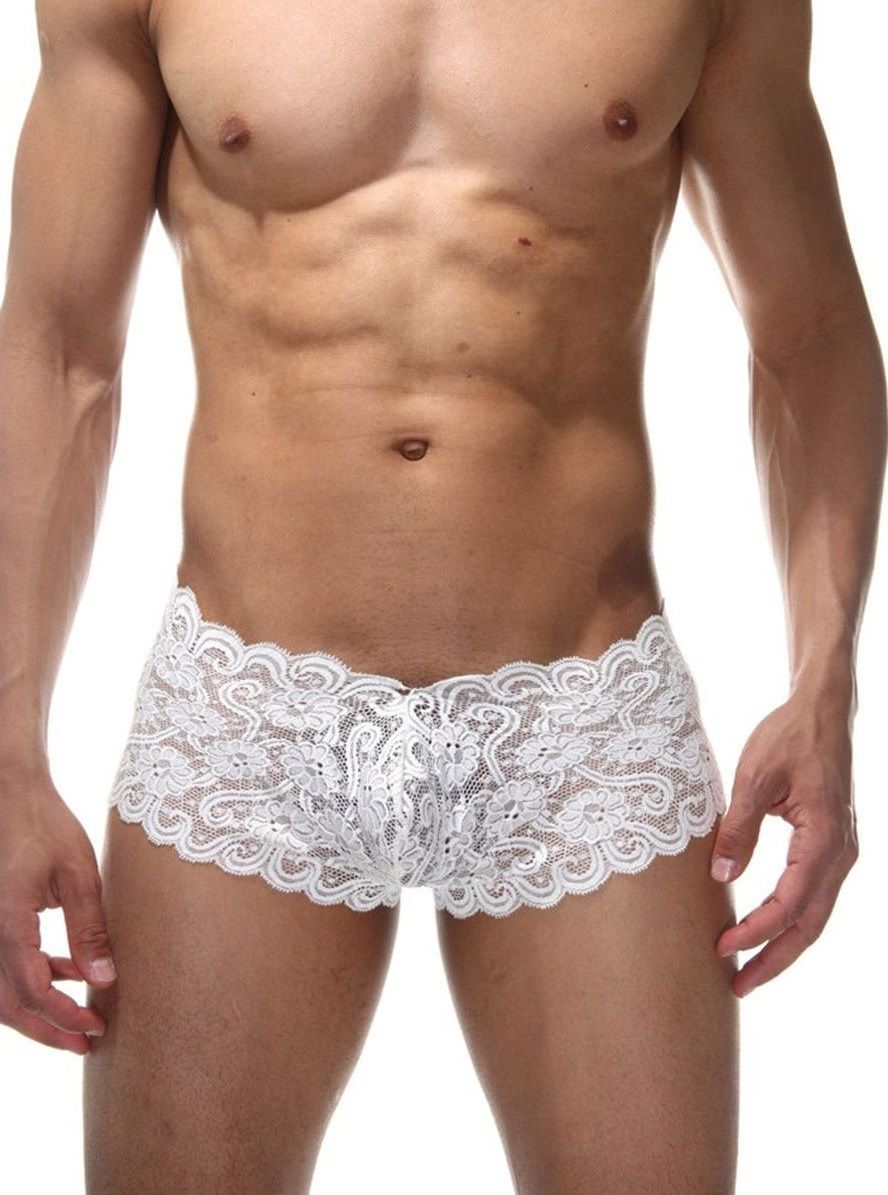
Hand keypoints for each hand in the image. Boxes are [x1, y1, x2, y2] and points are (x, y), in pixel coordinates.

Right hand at [0, 772, 115, 1052]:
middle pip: (7, 1004)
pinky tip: (68, 973)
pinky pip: (2, 967)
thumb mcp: (78, 872)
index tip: (95, 1029)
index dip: (62, 1015)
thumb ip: (90, 928)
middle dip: (46, 1029)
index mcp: (6, 921)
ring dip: (37, 1010)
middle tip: (86, 1044)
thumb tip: (104, 980)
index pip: (30, 989)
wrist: (9, 793)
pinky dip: (30, 980)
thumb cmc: (45, 824)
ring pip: (0, 992)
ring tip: (80, 1019)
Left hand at [710, 692, 857, 996]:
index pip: (790, 901)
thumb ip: (739, 829)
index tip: (722, 945)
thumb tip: (722, 877)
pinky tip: (765, 930)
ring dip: (784, 945)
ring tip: (748, 971)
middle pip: (810, 924)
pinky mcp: (831, 847)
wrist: (820, 712)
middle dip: (775, 959)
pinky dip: (791, 920)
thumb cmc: (787, 738)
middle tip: (738, 987)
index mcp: (823, 837)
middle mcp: (840, 852)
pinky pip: (814, 896)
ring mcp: (840, 851)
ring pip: (815, 915)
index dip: (757, 929)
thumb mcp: (753, 778)